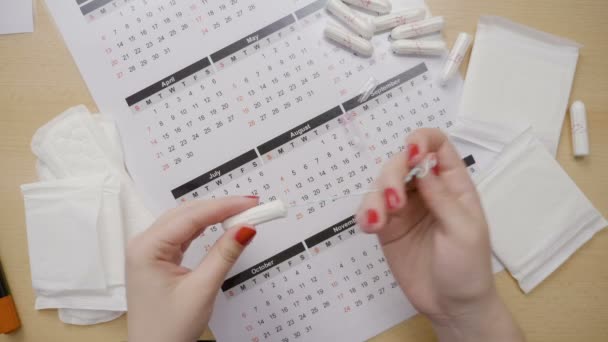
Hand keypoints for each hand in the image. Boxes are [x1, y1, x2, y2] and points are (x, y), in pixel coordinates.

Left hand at [126, 196, 258, 341]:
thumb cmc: (167, 329)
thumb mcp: (201, 289)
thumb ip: (224, 254)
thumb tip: (244, 229)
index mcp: (147, 248)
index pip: (192, 216)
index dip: (224, 206)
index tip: (250, 203)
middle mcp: (144, 243)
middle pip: (188, 213)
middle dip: (221, 208)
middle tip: (251, 207)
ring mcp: (150, 250)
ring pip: (186, 221)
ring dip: (213, 215)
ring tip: (241, 213)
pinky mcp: (159, 257)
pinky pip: (183, 233)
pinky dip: (204, 227)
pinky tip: (219, 223)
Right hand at [356, 129, 522, 340]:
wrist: (452, 306)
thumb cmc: (468, 267)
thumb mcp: (463, 230)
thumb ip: (441, 196)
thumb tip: (421, 165)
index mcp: (453, 185)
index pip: (437, 146)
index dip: (422, 140)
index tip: (411, 152)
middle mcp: (427, 191)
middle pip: (401, 162)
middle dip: (392, 175)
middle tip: (394, 201)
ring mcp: (405, 209)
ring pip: (381, 184)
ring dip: (376, 196)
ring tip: (379, 219)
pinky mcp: (388, 227)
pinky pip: (370, 210)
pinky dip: (365, 213)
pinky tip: (369, 226)